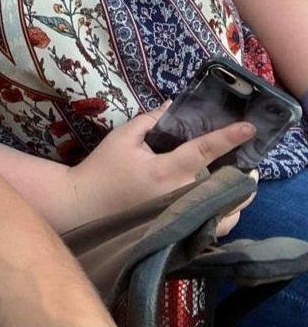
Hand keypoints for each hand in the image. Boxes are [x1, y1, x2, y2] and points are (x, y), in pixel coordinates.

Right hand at [67, 103, 255, 226]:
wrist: (87, 205)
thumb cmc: (103, 168)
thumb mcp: (123, 137)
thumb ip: (150, 120)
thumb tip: (173, 105)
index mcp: (166, 169)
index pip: (204, 150)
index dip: (228, 138)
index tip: (249, 128)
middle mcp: (180, 194)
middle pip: (226, 184)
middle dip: (243, 172)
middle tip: (249, 162)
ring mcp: (183, 216)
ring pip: (227, 211)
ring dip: (239, 196)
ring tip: (242, 182)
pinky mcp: (181, 231)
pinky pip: (215, 228)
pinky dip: (226, 215)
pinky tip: (224, 204)